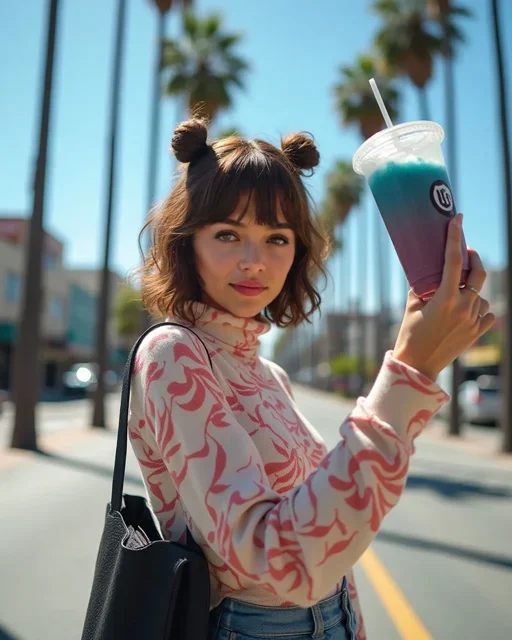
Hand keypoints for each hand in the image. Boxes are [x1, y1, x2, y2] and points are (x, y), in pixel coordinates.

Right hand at [393, 214, 495, 380]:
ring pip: (481, 294)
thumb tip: (423, 267)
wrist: (417, 367)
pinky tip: (468, 311)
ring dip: (472, 289)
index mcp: (446, 298)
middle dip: (474, 258)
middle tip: (466, 253)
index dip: (455, 237)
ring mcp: (474, 321)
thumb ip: (421, 285)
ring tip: (457, 294)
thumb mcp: (411, 305)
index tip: (457, 219)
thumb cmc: (410, 335)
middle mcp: (464, 307)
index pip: (454, 260)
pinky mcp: (477, 333)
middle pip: (479, 272)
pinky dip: (479, 308)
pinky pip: (487, 313)